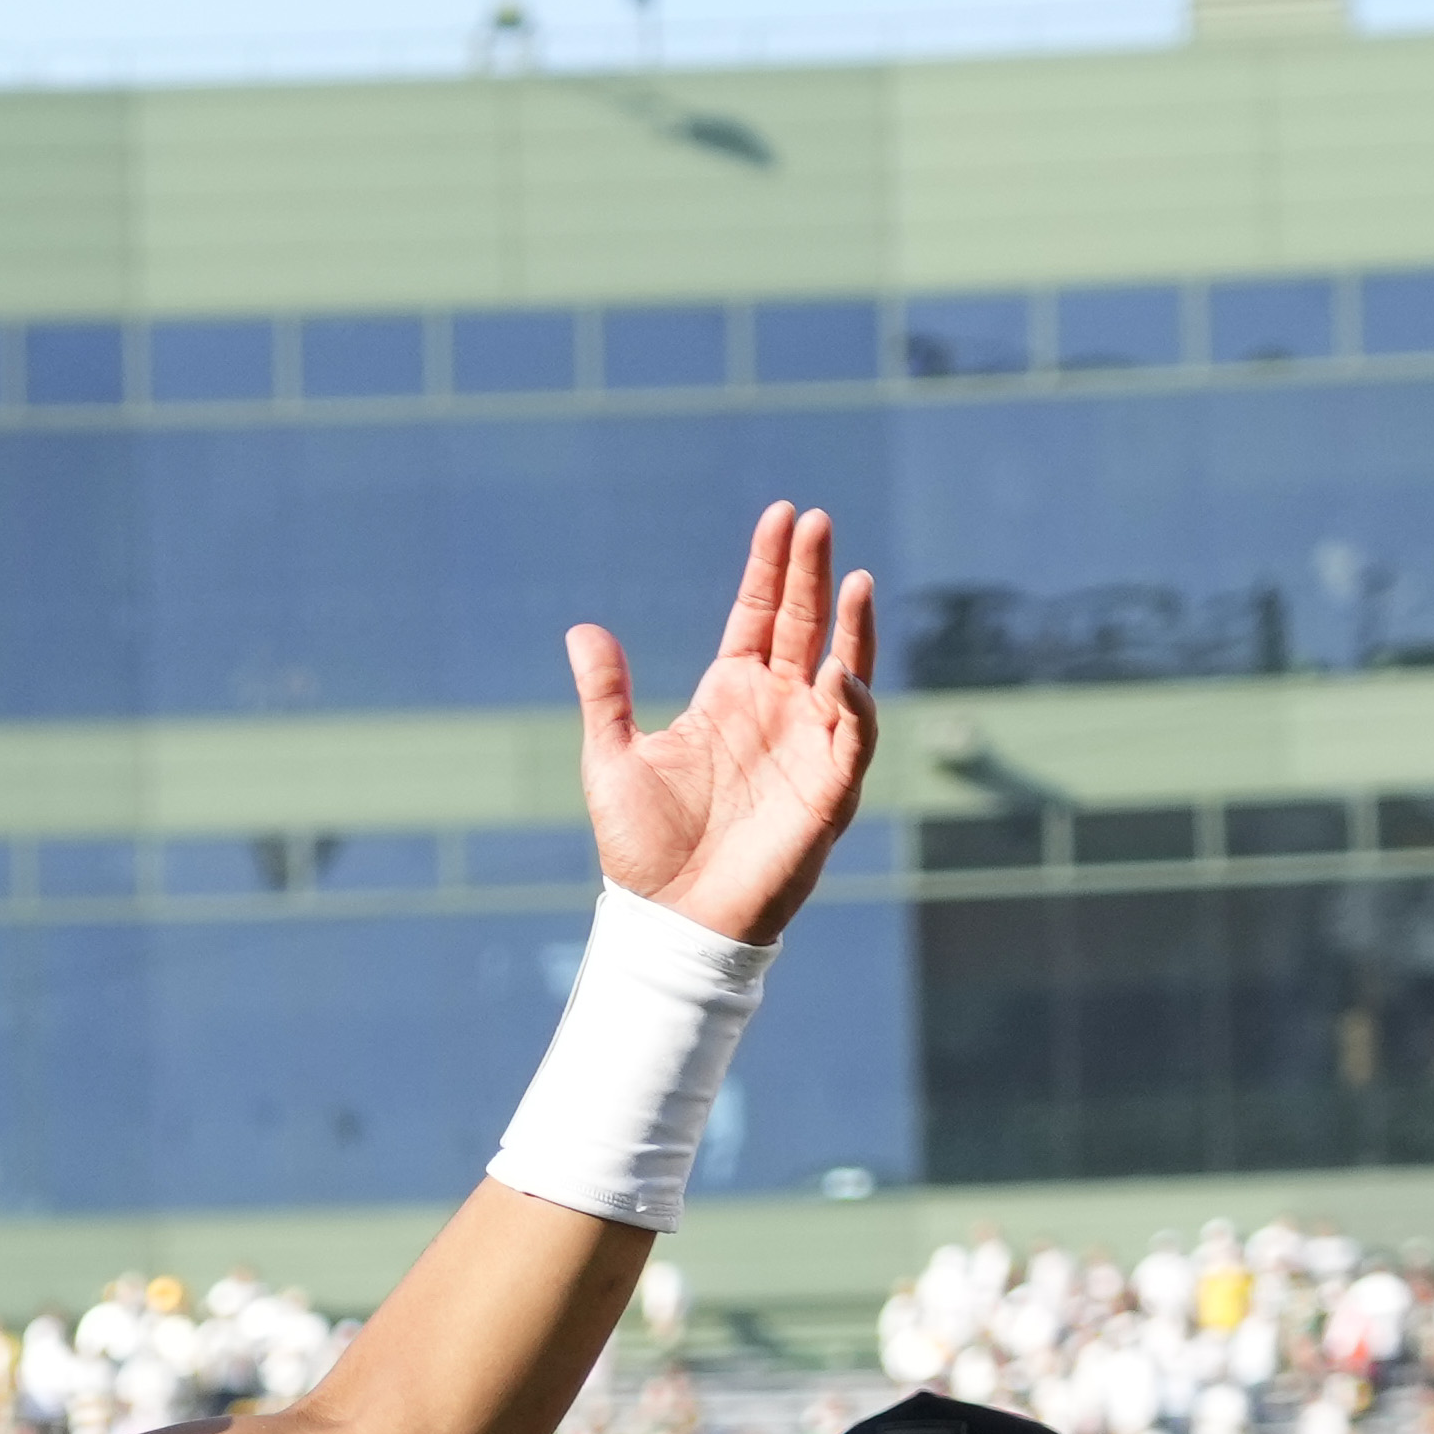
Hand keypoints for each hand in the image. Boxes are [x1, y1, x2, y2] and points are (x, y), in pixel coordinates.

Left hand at [570, 501, 877, 944]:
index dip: (770, 567)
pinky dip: (852, 709)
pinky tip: (840, 677)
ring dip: (850, 628)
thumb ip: (606, 694)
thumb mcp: (612, 758)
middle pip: (802, 626)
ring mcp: (807, 746)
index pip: (758, 615)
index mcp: (729, 695)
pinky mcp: (827, 791)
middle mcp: (776, 711)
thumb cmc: (644, 847)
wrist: (670, 918)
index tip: (782, 515)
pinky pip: (851, 741)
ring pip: (842, 672)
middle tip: (816, 519)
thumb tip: (580, 629)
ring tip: (852, 579)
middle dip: (811, 574)